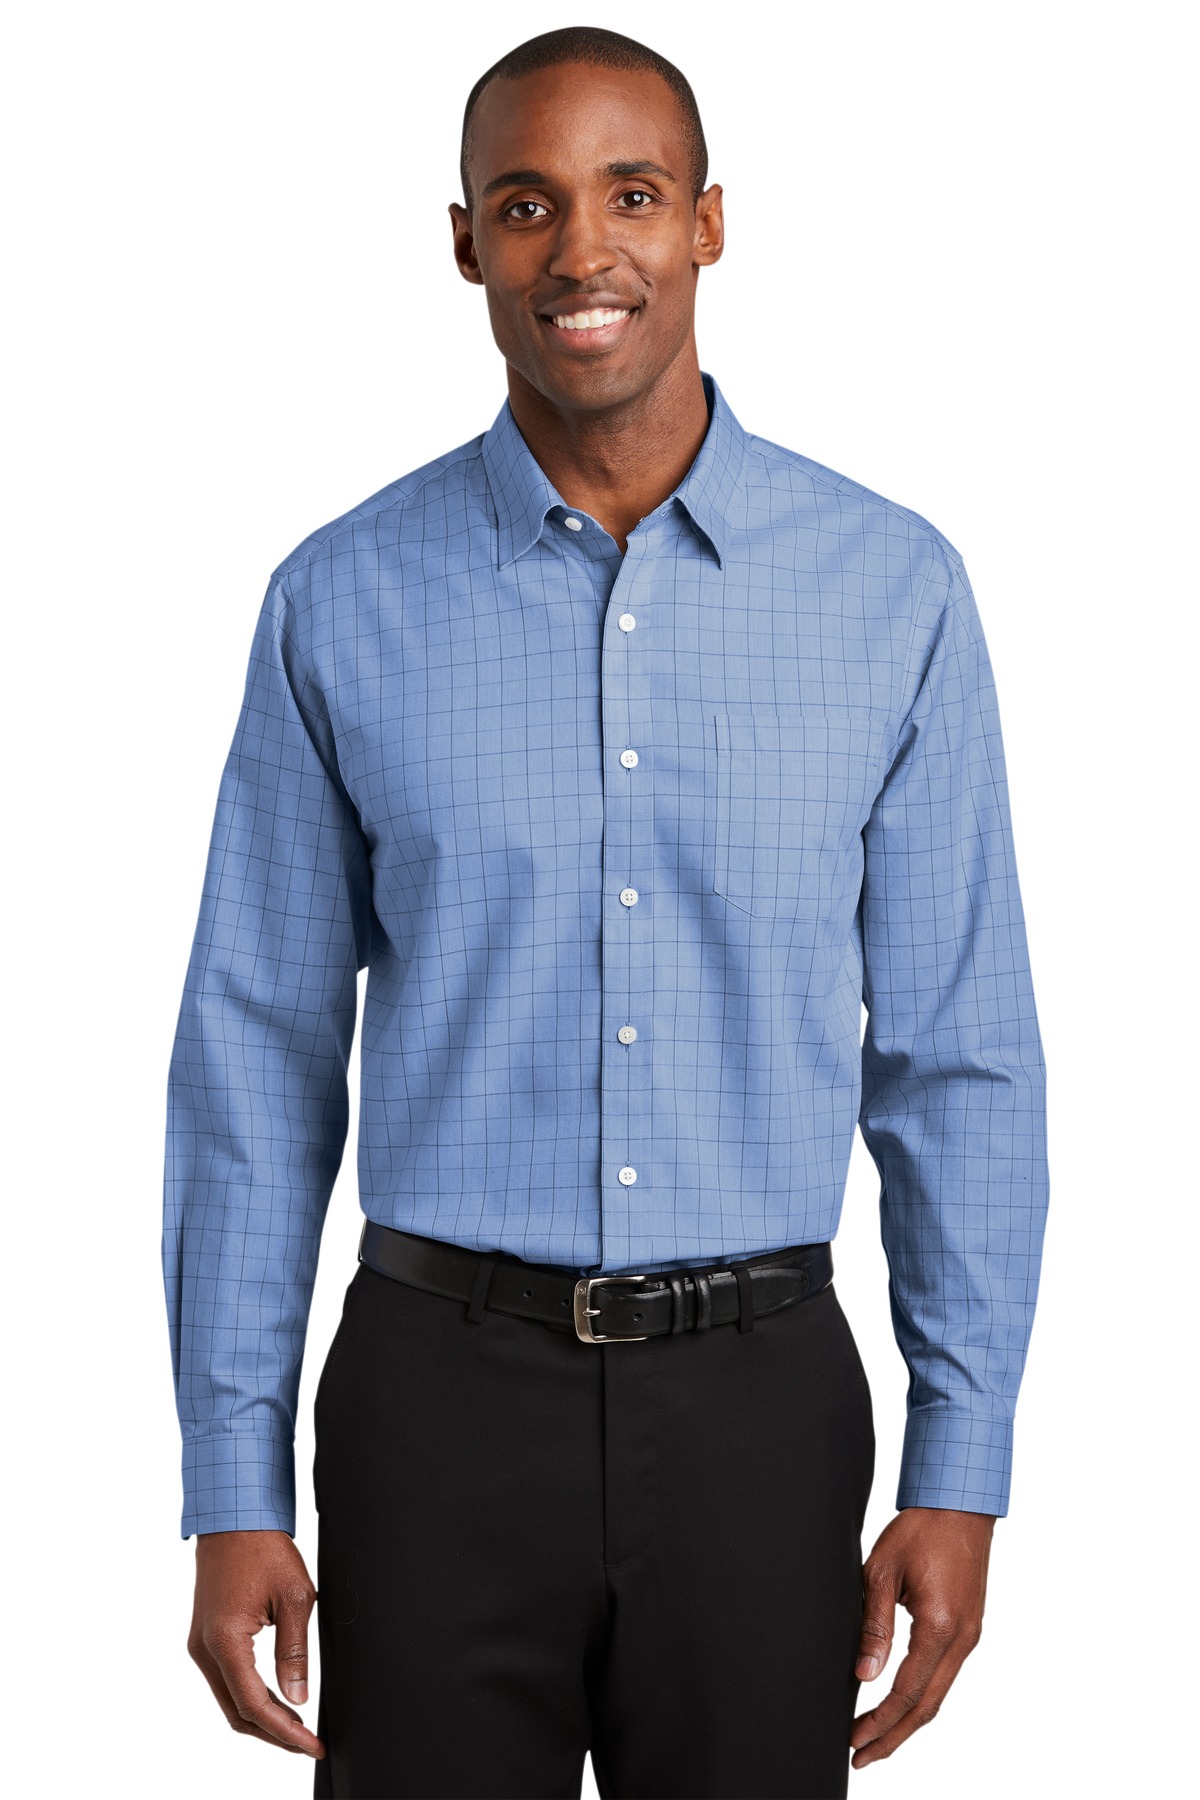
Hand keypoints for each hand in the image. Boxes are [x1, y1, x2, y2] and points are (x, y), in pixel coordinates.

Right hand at [188, 1529, 324, 1758]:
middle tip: (309, 1743)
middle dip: (274, 1734)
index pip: (254, 1705)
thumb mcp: (294, 1597)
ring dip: (262, 1718)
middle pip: (237, 1713)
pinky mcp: (205, 1639)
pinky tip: (278, 1700)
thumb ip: (295, 1652)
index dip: (285, 1732)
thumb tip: (299, 1698)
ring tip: (299, 1728)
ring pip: (229, 1700)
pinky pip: (226, 1681)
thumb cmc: (264, 1547)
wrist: (233, 1516)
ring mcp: (200, 1646)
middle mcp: (204, 1650)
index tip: (313, 1744)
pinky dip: (250, 1697)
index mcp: (224, 1642)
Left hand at [849, 1506, 993, 1768]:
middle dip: (893, 1737)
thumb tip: (864, 1674)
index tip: (854, 1740)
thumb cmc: (921, 1529)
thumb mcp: (882, 1570)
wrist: (960, 1503)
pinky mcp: (969, 1628)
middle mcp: (962, 1639)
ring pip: (938, 1694)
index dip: (879, 1722)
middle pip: (927, 1707)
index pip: (907, 1692)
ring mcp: (970, 1636)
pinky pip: (945, 1675)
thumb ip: (874, 1625)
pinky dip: (921, 1697)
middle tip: (862, 1756)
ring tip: (876, 1739)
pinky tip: (901, 1703)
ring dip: (908, 1721)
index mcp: (941, 1626)